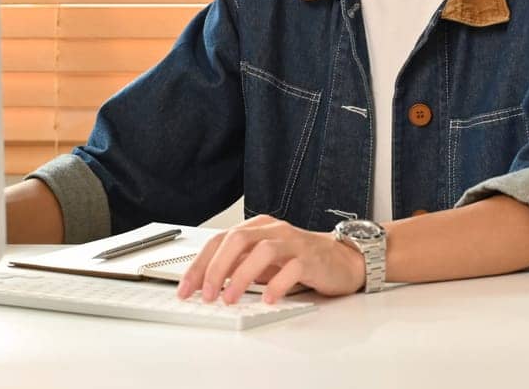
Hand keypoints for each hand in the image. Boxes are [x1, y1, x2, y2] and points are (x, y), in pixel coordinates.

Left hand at [176, 214, 366, 304]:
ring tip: (230, 299)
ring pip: (262, 251)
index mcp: (256, 228)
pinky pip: (291, 268)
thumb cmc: (298, 261)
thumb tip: (207, 286)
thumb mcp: (262, 263)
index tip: (186, 289)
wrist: (341, 260)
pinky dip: (277, 284)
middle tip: (207, 295)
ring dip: (241, 277)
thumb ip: (238, 267)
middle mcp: (272, 230)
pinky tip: (268, 300)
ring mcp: (292, 242)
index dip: (200, 265)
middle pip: (236, 240)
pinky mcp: (310, 257)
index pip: (219, 240)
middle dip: (216, 268)